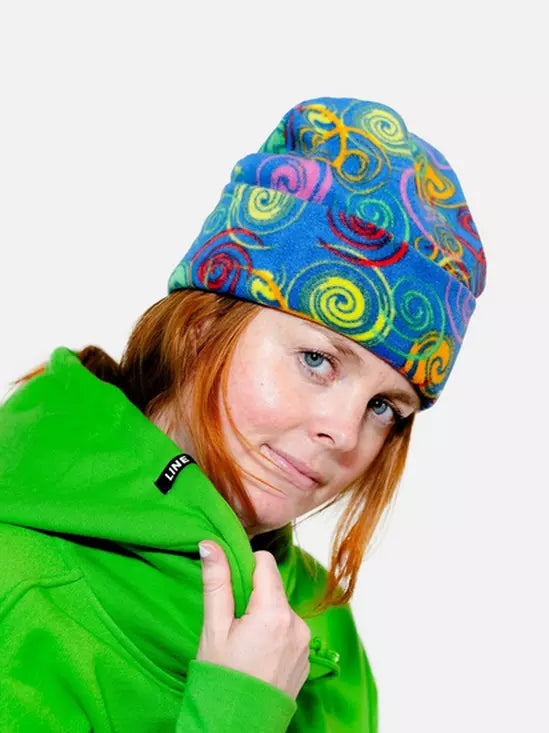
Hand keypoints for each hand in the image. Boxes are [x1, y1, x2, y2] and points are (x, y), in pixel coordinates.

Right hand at [196, 541, 310, 699]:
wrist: (237, 728)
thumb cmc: (222, 678)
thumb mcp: (214, 628)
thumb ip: (216, 582)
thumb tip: (210, 544)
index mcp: (275, 612)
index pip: (265, 563)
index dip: (245, 568)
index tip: (231, 588)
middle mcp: (298, 624)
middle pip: (273, 588)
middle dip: (253, 597)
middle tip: (233, 624)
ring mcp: (305, 643)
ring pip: (281, 610)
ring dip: (264, 617)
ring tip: (245, 644)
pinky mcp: (306, 659)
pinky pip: (290, 632)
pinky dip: (275, 636)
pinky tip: (258, 657)